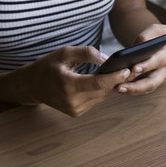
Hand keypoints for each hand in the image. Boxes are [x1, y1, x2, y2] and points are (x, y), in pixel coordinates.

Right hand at [14, 46, 129, 116]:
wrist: (31, 86)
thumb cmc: (48, 66)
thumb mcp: (63, 53)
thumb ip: (85, 53)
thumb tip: (106, 59)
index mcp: (67, 84)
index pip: (97, 83)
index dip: (114, 77)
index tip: (127, 69)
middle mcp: (72, 100)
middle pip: (102, 91)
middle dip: (118, 80)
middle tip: (134, 68)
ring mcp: (75, 109)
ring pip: (101, 97)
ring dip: (112, 86)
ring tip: (125, 73)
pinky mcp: (77, 113)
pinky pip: (95, 100)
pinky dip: (102, 91)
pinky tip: (109, 82)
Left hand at [116, 24, 165, 94]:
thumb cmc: (161, 35)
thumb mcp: (156, 29)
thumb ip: (146, 36)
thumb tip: (136, 46)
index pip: (158, 62)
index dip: (147, 66)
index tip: (134, 68)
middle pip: (152, 82)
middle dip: (136, 87)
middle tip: (120, 87)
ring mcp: (161, 78)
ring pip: (147, 88)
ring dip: (132, 91)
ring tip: (117, 89)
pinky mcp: (154, 81)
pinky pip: (143, 88)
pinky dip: (132, 90)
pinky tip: (119, 88)